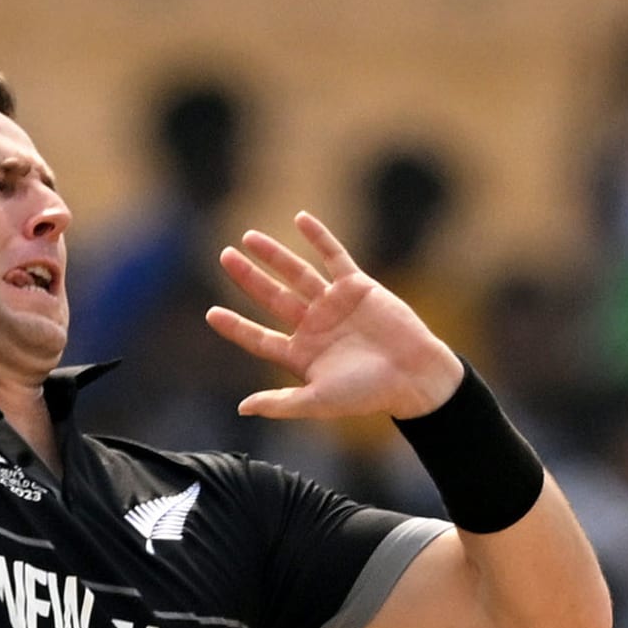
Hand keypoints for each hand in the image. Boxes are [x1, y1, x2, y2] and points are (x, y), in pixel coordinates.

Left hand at [206, 211, 463, 419]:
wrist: (414, 375)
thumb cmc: (369, 394)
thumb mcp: (319, 401)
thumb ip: (281, 403)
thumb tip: (242, 409)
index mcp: (302, 354)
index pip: (260, 338)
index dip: (236, 327)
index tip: (212, 314)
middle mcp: (314, 326)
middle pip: (272, 297)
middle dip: (248, 278)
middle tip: (224, 257)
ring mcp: (334, 304)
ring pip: (297, 273)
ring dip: (274, 255)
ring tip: (249, 238)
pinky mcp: (357, 287)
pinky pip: (334, 256)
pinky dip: (319, 237)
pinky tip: (300, 219)